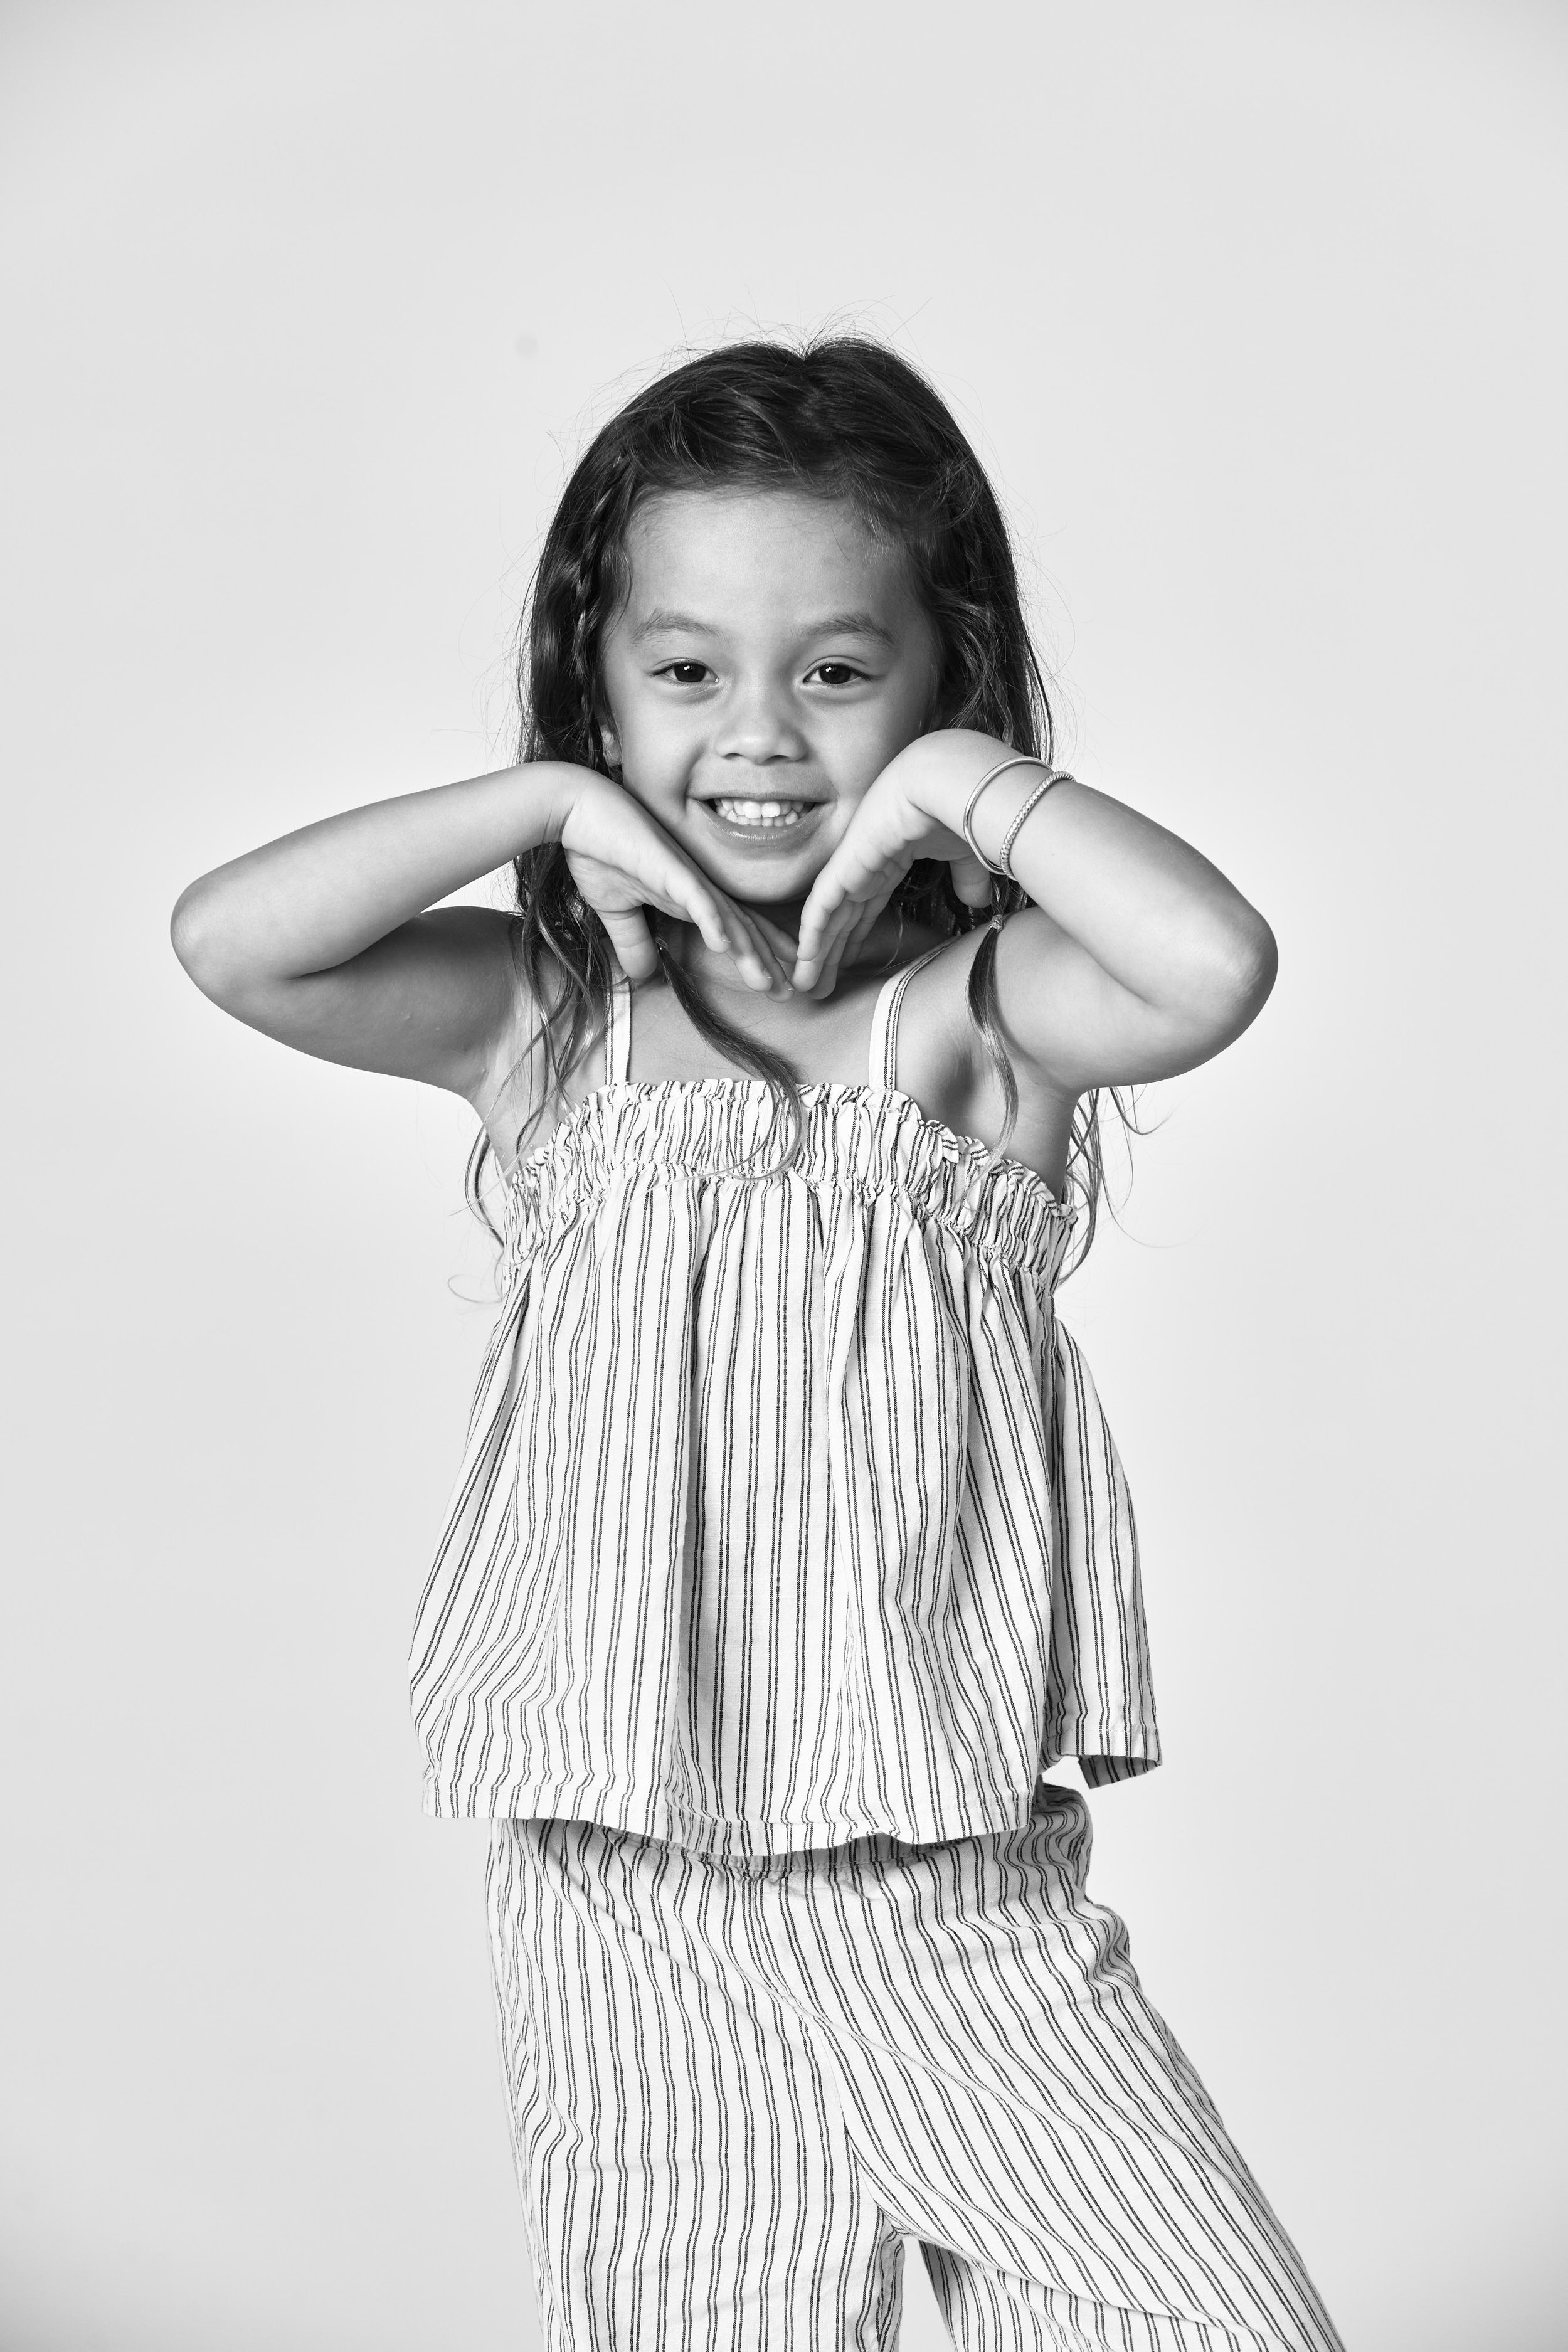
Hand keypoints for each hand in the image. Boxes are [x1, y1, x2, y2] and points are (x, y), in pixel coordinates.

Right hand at [557, 773, 793, 997]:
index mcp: (690, 896)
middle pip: (742, 928)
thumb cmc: (600, 850)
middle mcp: (697, 886)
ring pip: (726, 918)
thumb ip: (634, 941)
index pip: (735, 928)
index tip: (780, 982)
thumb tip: (642, 976)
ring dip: (747, 951)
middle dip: (767, 961)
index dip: (759, 954)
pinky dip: (710, 919)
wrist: (578, 810)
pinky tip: (724, 944)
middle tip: (793, 992)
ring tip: (768, 981)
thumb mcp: (617, 911)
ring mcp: (685, 876)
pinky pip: (694, 895)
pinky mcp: (666, 867)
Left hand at [790, 737, 996, 996]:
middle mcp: (865, 863)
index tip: (847, 965)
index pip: (864, 906)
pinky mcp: (844, 867)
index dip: (854, 937)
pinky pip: (820, 910)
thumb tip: (975, 902)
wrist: (949, 781)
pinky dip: (812, 938)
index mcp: (889, 858)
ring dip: (816, 956)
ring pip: (825, 920)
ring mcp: (852, 864)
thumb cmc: (962, 807)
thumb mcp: (965, 853)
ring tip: (804, 988)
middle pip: (840, 919)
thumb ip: (965, 877)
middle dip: (829, 954)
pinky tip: (804, 963)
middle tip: (817, 987)